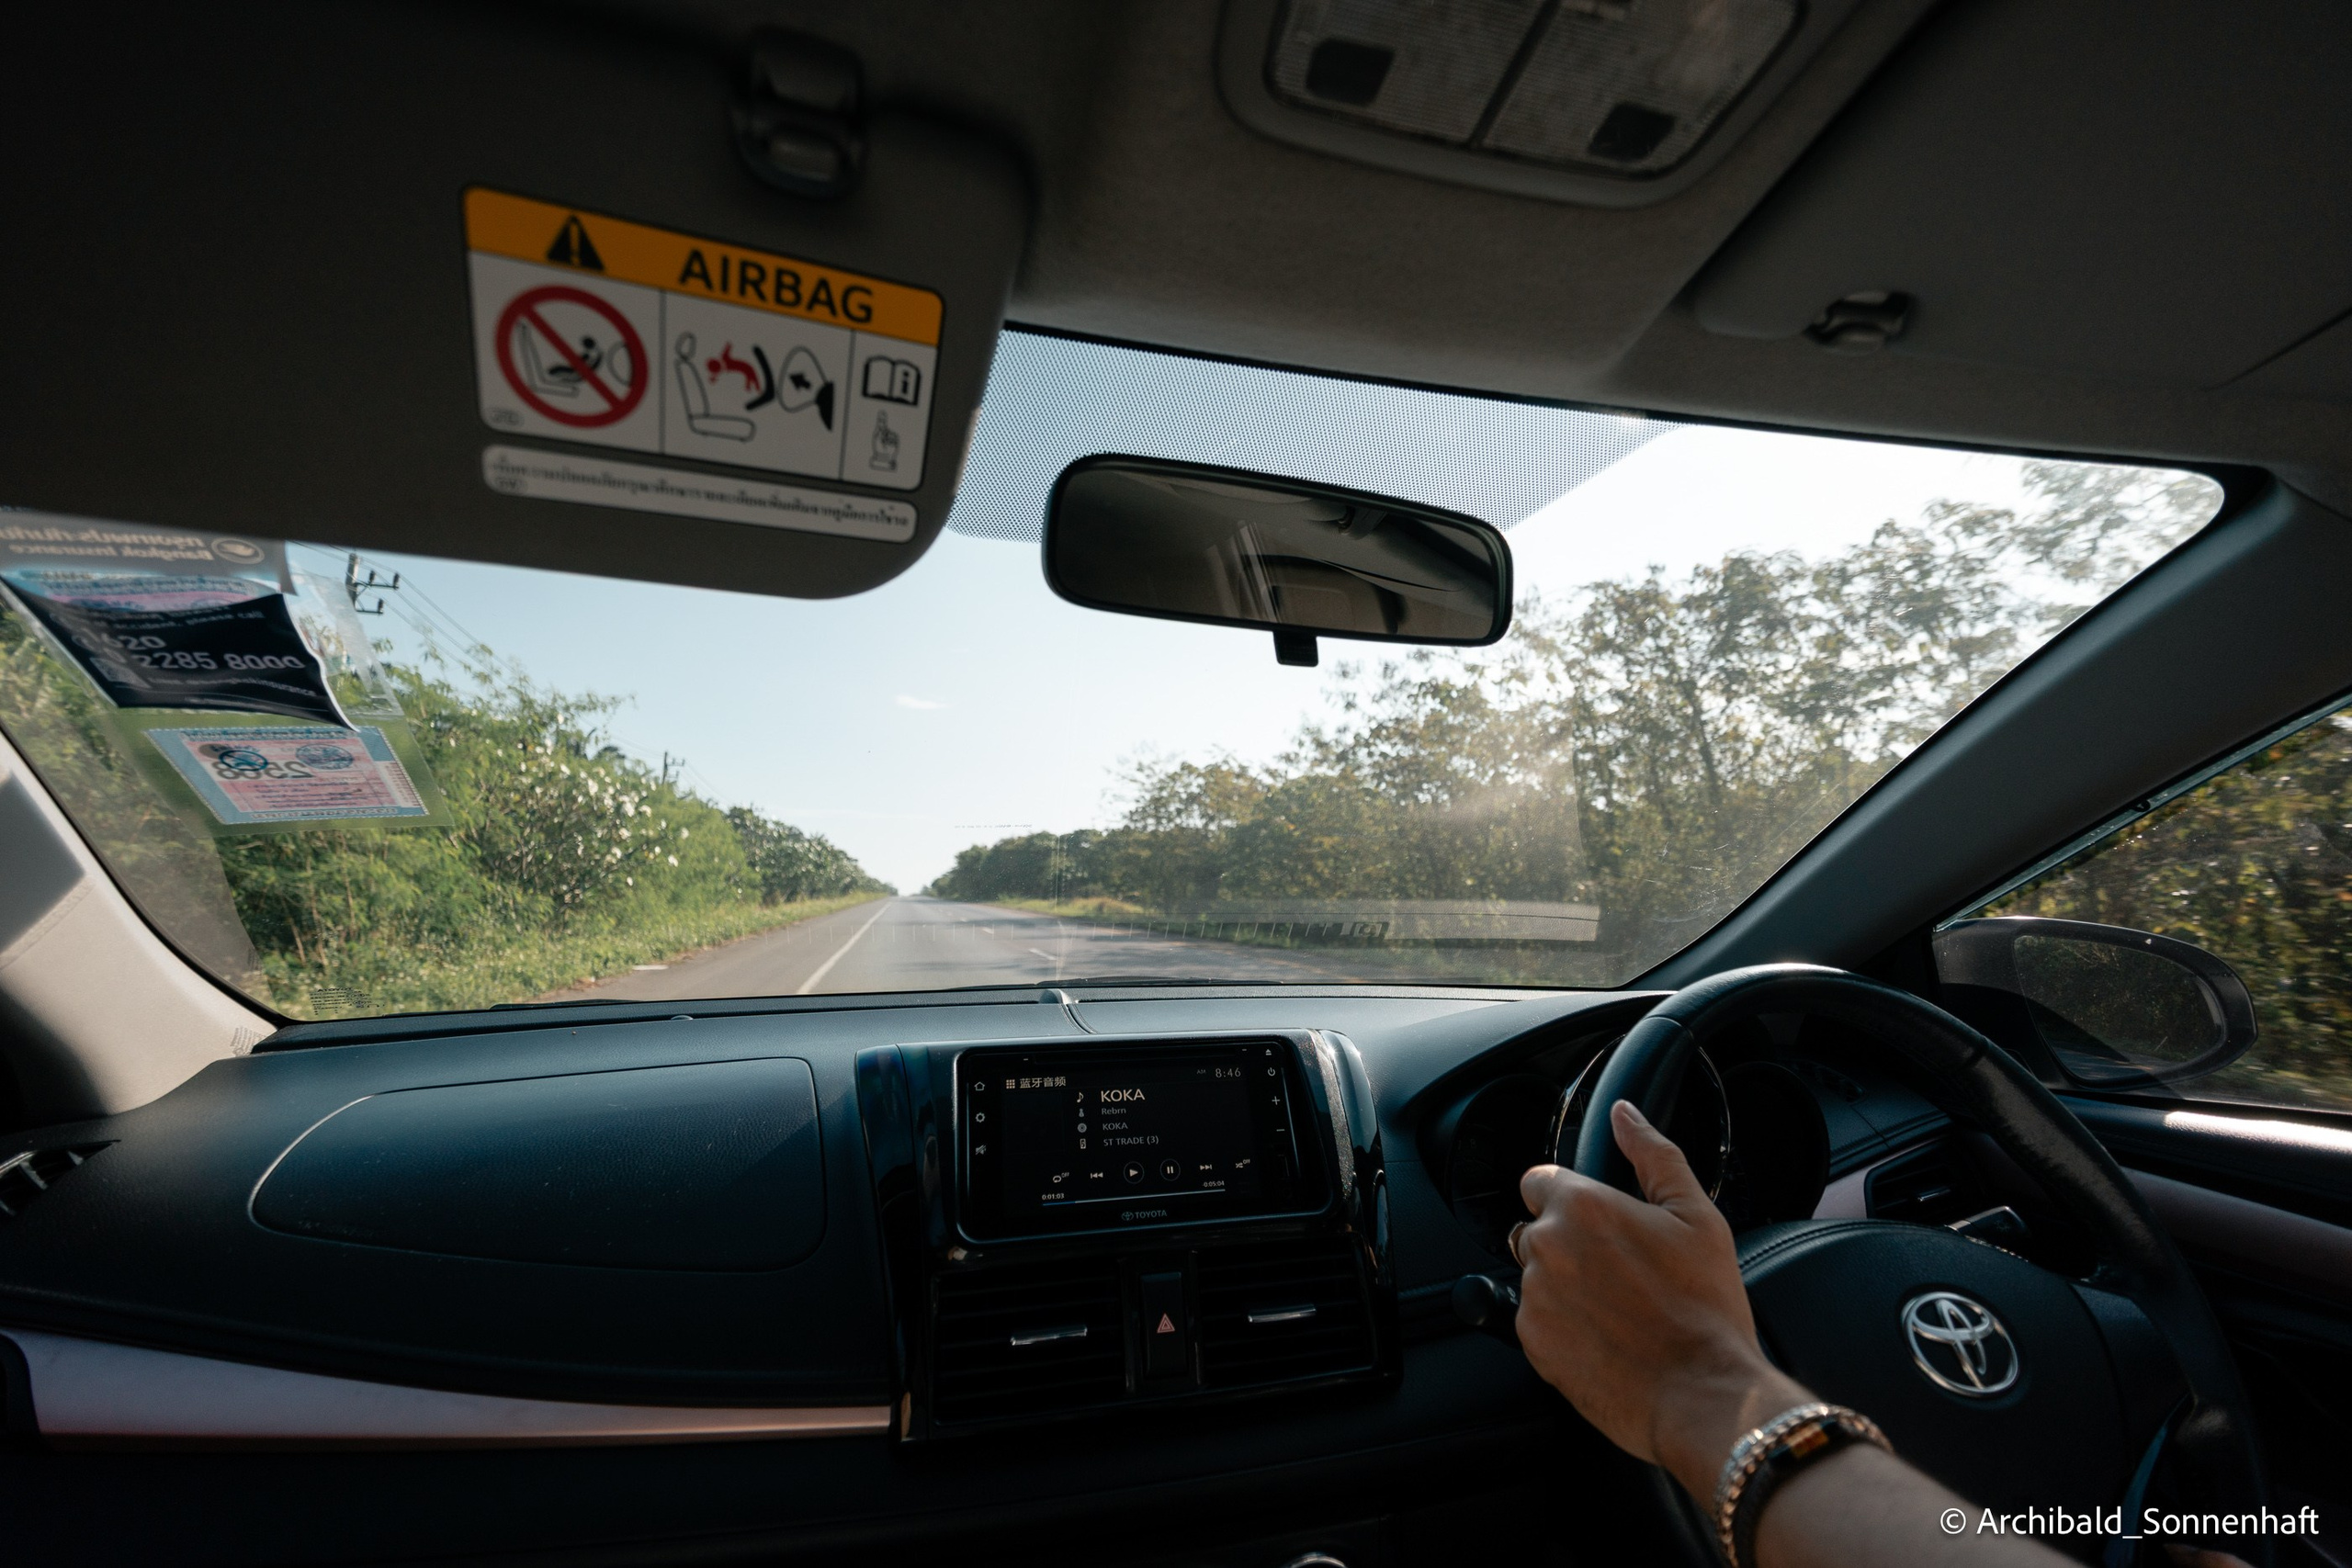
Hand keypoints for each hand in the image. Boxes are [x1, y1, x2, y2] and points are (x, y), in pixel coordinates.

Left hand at [1516, 1099, 1811, 1494]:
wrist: (1703, 1394)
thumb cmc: (1705, 1308)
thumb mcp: (1696, 1216)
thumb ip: (1653, 1154)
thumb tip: (1625, 1113)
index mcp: (1582, 1206)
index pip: (1539, 1181)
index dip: (1570, 1198)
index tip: (1599, 1222)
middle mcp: (1546, 1246)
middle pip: (1535, 1228)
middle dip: (1568, 1242)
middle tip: (1619, 1271)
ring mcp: (1533, 1297)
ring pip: (1535, 1275)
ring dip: (1563, 1284)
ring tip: (1618, 1308)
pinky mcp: (1530, 1342)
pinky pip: (1534, 1320)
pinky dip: (1560, 1325)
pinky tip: (1605, 1337)